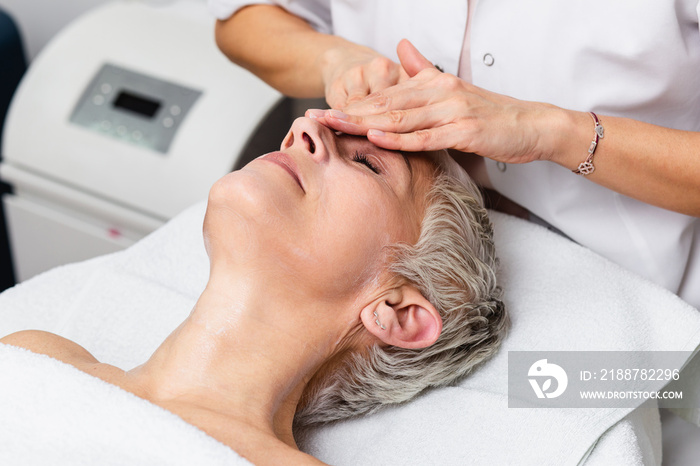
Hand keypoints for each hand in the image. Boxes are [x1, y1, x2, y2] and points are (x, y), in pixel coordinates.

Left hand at [315, 39, 562, 164]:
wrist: (532, 125)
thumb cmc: (492, 113)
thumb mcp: (454, 88)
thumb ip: (424, 69)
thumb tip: (402, 47)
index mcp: (434, 84)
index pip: (386, 95)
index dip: (352, 103)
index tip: (323, 111)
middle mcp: (440, 93)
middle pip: (385, 104)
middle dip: (347, 112)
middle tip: (315, 118)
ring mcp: (452, 112)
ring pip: (401, 118)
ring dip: (364, 123)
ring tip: (334, 127)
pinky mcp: (464, 131)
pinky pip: (426, 137)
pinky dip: (399, 138)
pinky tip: (376, 138)